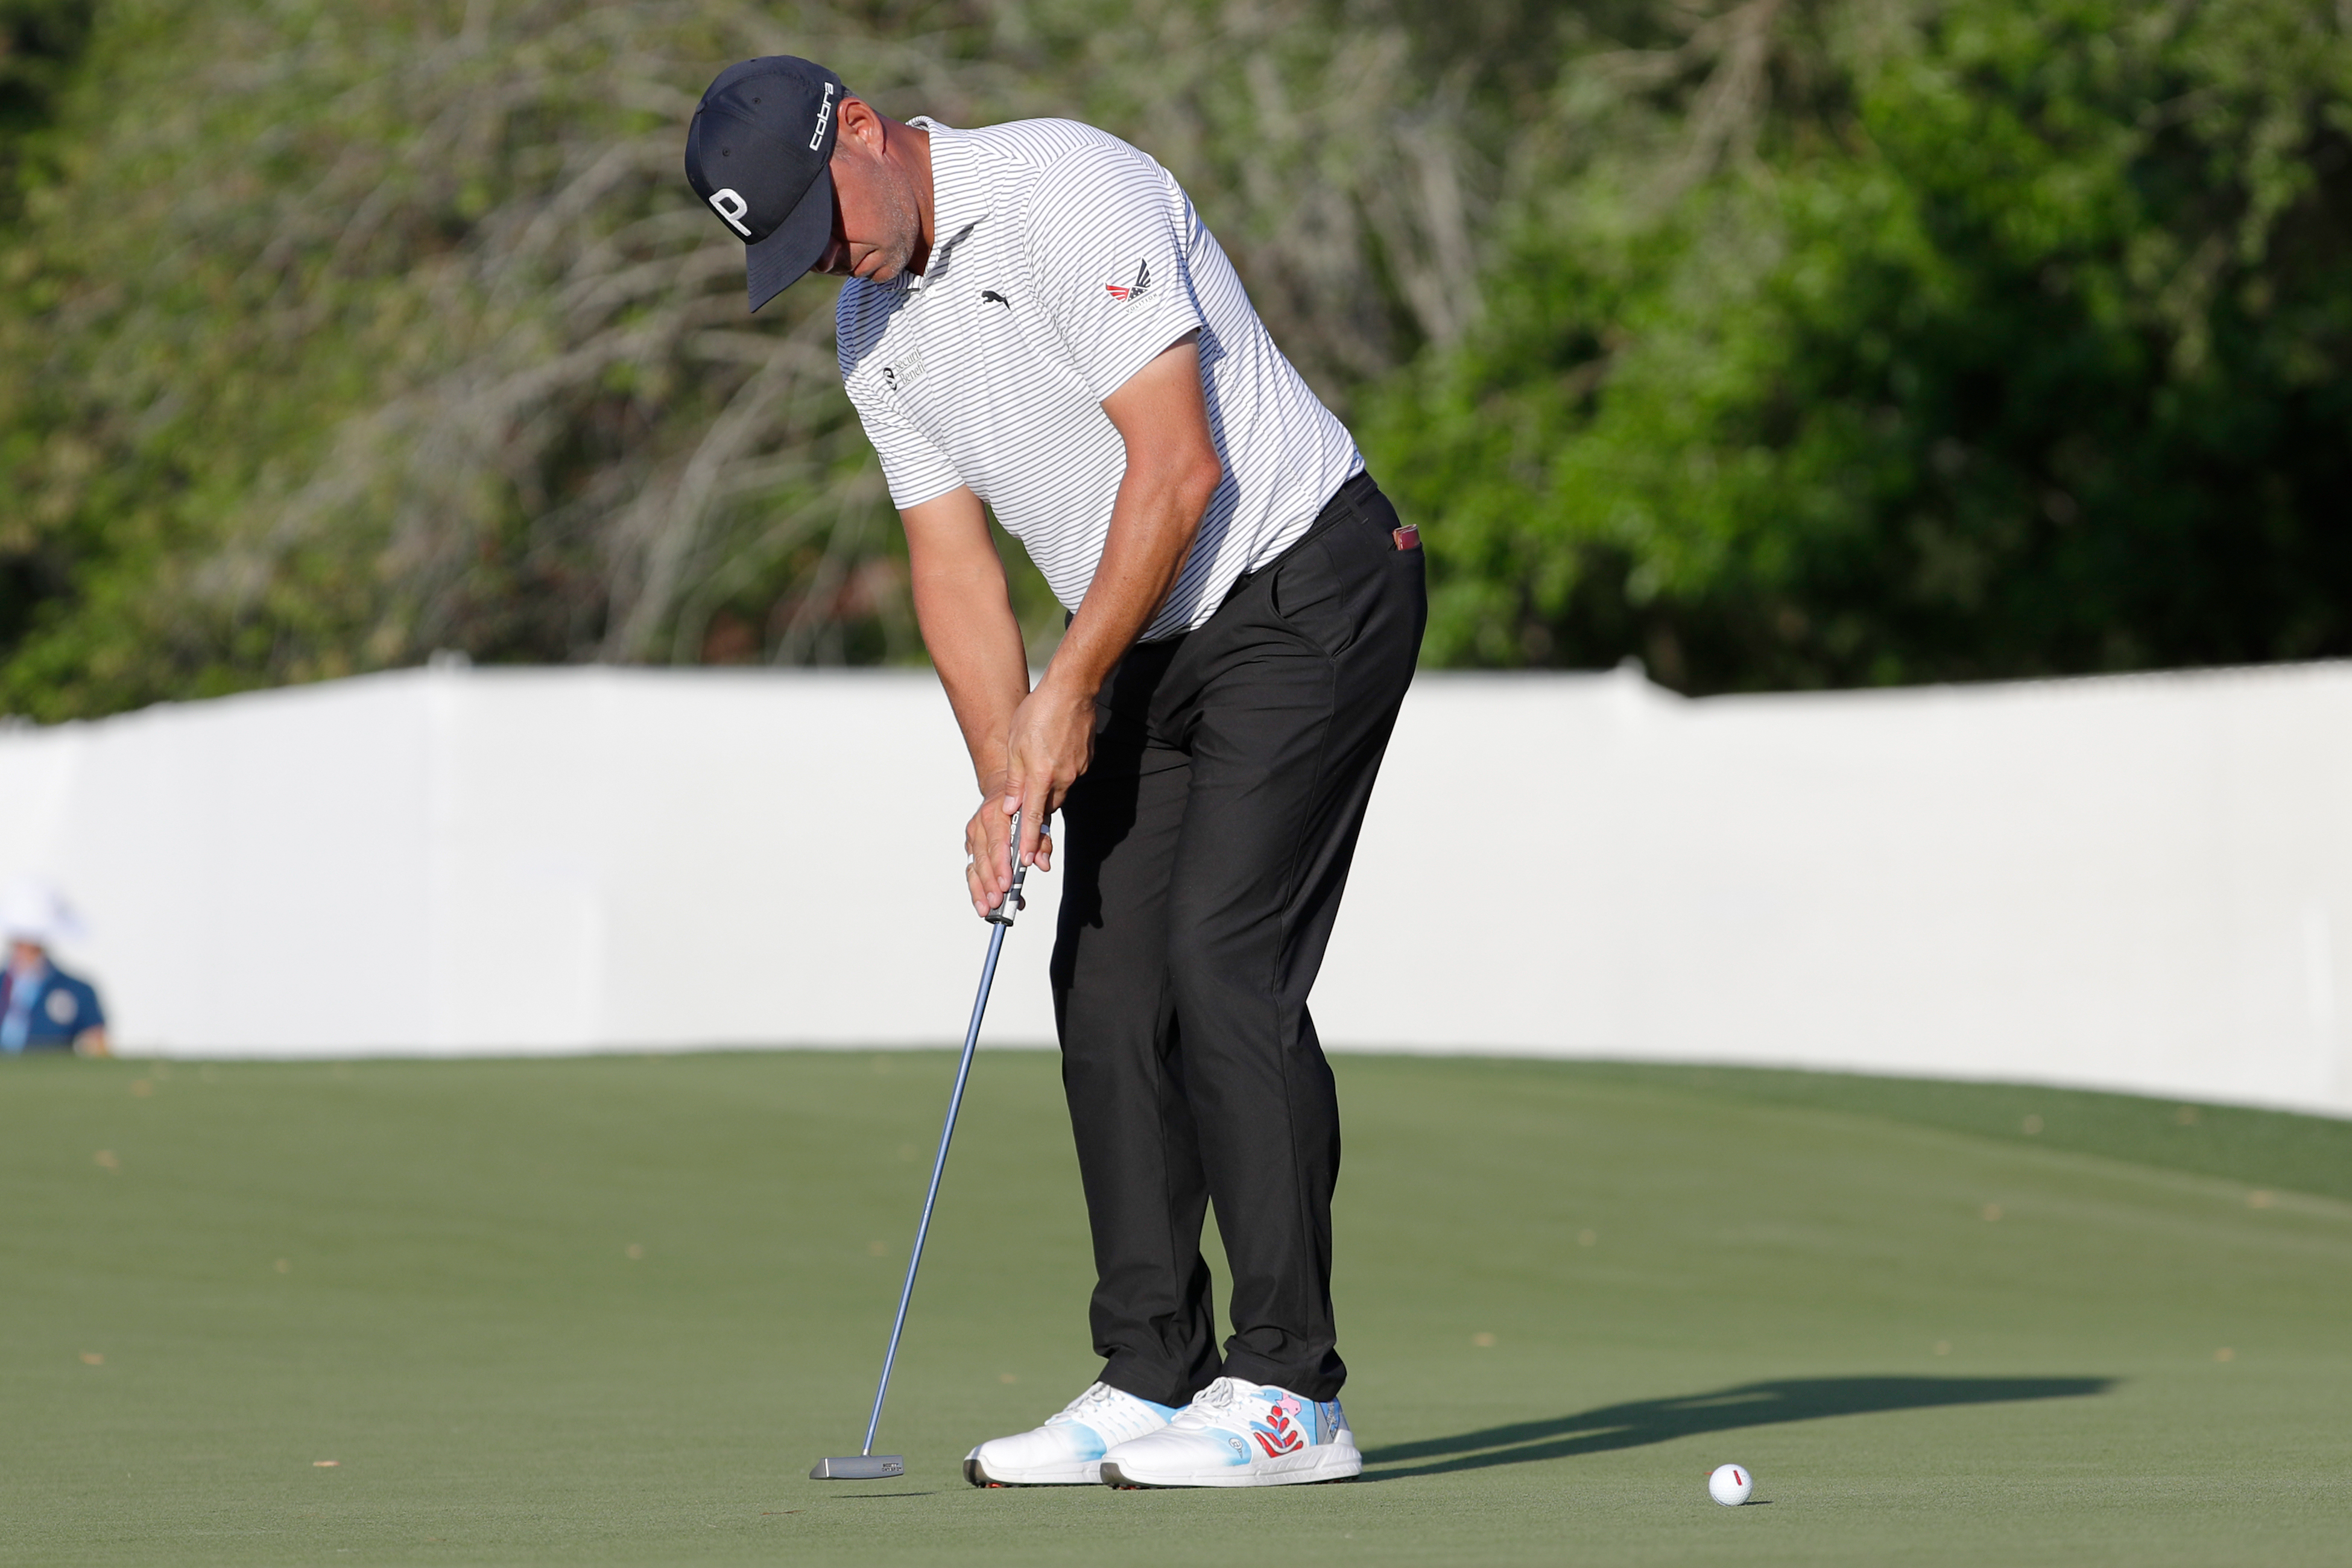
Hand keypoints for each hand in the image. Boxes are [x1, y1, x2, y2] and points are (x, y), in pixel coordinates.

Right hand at [964, 782, 1055, 918]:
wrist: (1003, 788)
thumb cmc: (1022, 804)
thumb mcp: (1039, 815)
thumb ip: (1042, 840)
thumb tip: (1043, 863)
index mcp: (997, 813)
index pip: (998, 842)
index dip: (1001, 865)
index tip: (1007, 884)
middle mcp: (981, 824)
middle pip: (983, 858)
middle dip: (990, 883)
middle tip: (997, 902)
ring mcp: (973, 835)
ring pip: (974, 866)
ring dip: (980, 890)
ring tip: (987, 909)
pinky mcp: (971, 845)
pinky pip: (972, 868)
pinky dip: (978, 887)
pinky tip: (984, 902)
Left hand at [1003, 680, 1093, 863]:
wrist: (1072, 689)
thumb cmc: (1038, 712)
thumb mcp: (1015, 744)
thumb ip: (1013, 780)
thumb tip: (1009, 808)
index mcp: (1041, 775)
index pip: (1033, 817)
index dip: (1029, 841)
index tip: (1026, 860)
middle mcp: (1063, 777)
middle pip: (1048, 808)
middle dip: (1038, 817)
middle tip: (1026, 822)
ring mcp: (1078, 769)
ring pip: (1060, 792)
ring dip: (1047, 792)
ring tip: (1038, 775)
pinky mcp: (1086, 760)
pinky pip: (1070, 776)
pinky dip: (1059, 774)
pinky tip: (1053, 756)